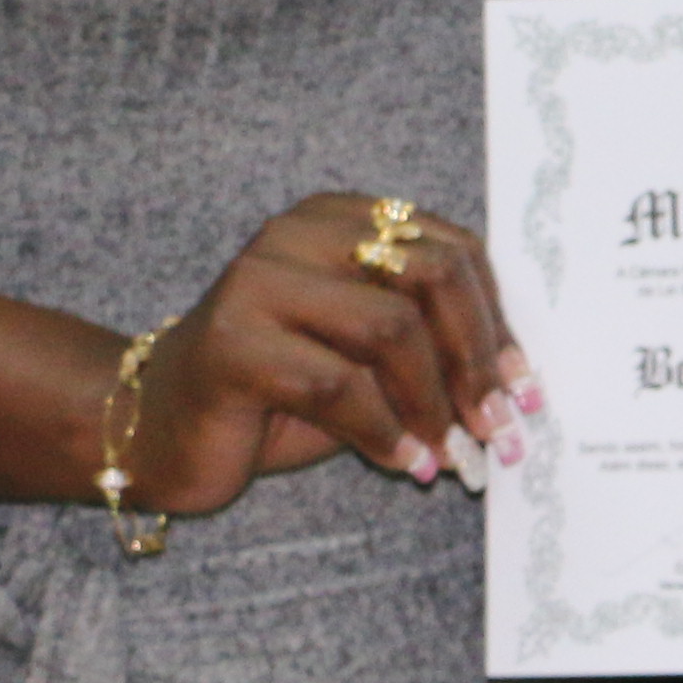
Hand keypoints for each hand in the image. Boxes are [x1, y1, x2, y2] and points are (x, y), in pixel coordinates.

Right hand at [118, 192, 536, 512]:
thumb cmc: (275, 395)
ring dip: (433, 402)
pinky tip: (404, 462)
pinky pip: (336, 384)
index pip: (451, 249)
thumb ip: (426, 348)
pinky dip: (384, 431)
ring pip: (389, 328)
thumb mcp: (365, 360)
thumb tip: (515, 386)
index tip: (523, 386)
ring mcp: (258, 281)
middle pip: (429, 275)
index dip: (497, 319)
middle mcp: (298, 234)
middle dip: (476, 356)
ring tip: (449, 452)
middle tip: (499, 423)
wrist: (158, 426)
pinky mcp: (230, 341)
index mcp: (341, 220)